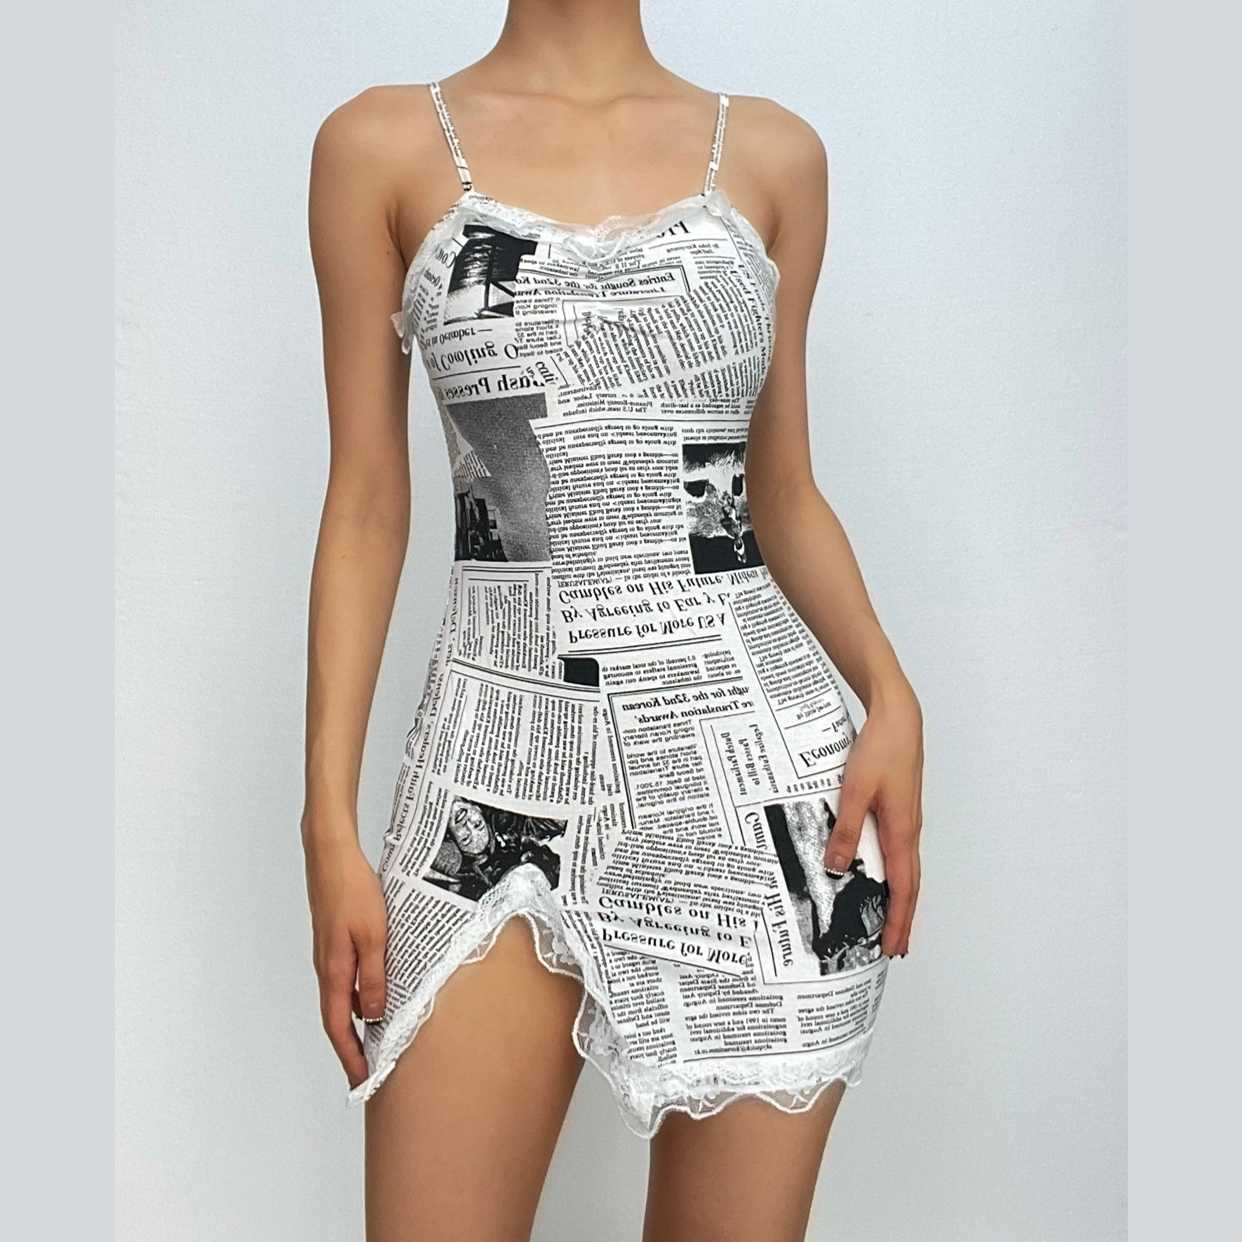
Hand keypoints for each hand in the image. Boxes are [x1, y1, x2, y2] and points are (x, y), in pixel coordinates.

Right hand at [302, 831, 388, 1087]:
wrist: (331, 856)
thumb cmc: (353, 891)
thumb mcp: (374, 935)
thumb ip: (375, 976)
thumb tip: (374, 1015)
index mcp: (334, 970)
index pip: (338, 1026)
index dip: (349, 1055)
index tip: (361, 1080)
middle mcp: (327, 967)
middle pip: (337, 1017)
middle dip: (352, 1047)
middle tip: (369, 1069)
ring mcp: (328, 954)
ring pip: (341, 997)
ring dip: (355, 1022)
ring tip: (377, 1039)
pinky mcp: (334, 940)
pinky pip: (345, 978)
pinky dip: (357, 995)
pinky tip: (375, 994)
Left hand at [822, 683, 922, 956]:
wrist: (898, 717)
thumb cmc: (881, 749)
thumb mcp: (855, 790)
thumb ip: (845, 829)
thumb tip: (837, 868)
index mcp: (902, 831)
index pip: (904, 888)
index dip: (900, 920)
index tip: (894, 947)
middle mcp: (909, 830)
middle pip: (909, 884)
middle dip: (903, 917)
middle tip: (895, 947)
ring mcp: (906, 819)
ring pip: (905, 867)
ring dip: (898, 896)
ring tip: (888, 918)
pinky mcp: (899, 808)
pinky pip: (897, 849)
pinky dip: (892, 870)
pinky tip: (877, 871)